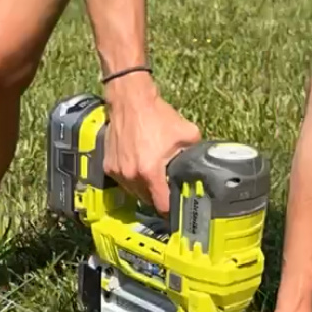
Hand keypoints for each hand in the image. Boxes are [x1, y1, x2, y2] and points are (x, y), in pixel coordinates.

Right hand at [103, 75, 200, 214]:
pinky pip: (123, 181)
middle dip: (158, 197)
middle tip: (167, 188)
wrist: (130, 100)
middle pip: (148, 201)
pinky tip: (139, 165)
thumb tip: (202, 166)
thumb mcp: (187, 133)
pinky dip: (132, 178)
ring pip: (134, 193)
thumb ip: (195, 154)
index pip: (162, 206)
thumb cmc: (157, 115)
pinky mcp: (108, 166)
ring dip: (144, 189)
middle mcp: (132, 176)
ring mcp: (118, 172)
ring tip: (153, 175)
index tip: (177, 208)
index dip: (171, 210)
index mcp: (150, 172)